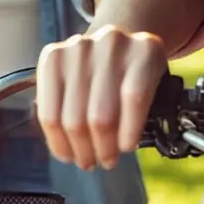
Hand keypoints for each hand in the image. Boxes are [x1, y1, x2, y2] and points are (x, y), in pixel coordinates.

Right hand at [36, 25, 167, 170]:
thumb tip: (122, 147)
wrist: (113, 45)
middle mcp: (112, 42)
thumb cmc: (135, 73)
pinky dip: (57, 139)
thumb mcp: (154, 83)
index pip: (135, 95)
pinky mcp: (53, 57)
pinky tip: (66, 149)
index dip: (129, 130)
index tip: (126, 149)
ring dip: (79, 149)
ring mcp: (80, 47)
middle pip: (101, 113)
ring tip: (86, 158)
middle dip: (102, 148)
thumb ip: (146, 109)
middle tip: (105, 160)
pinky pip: (48, 111)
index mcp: (146, 49)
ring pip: (73, 117)